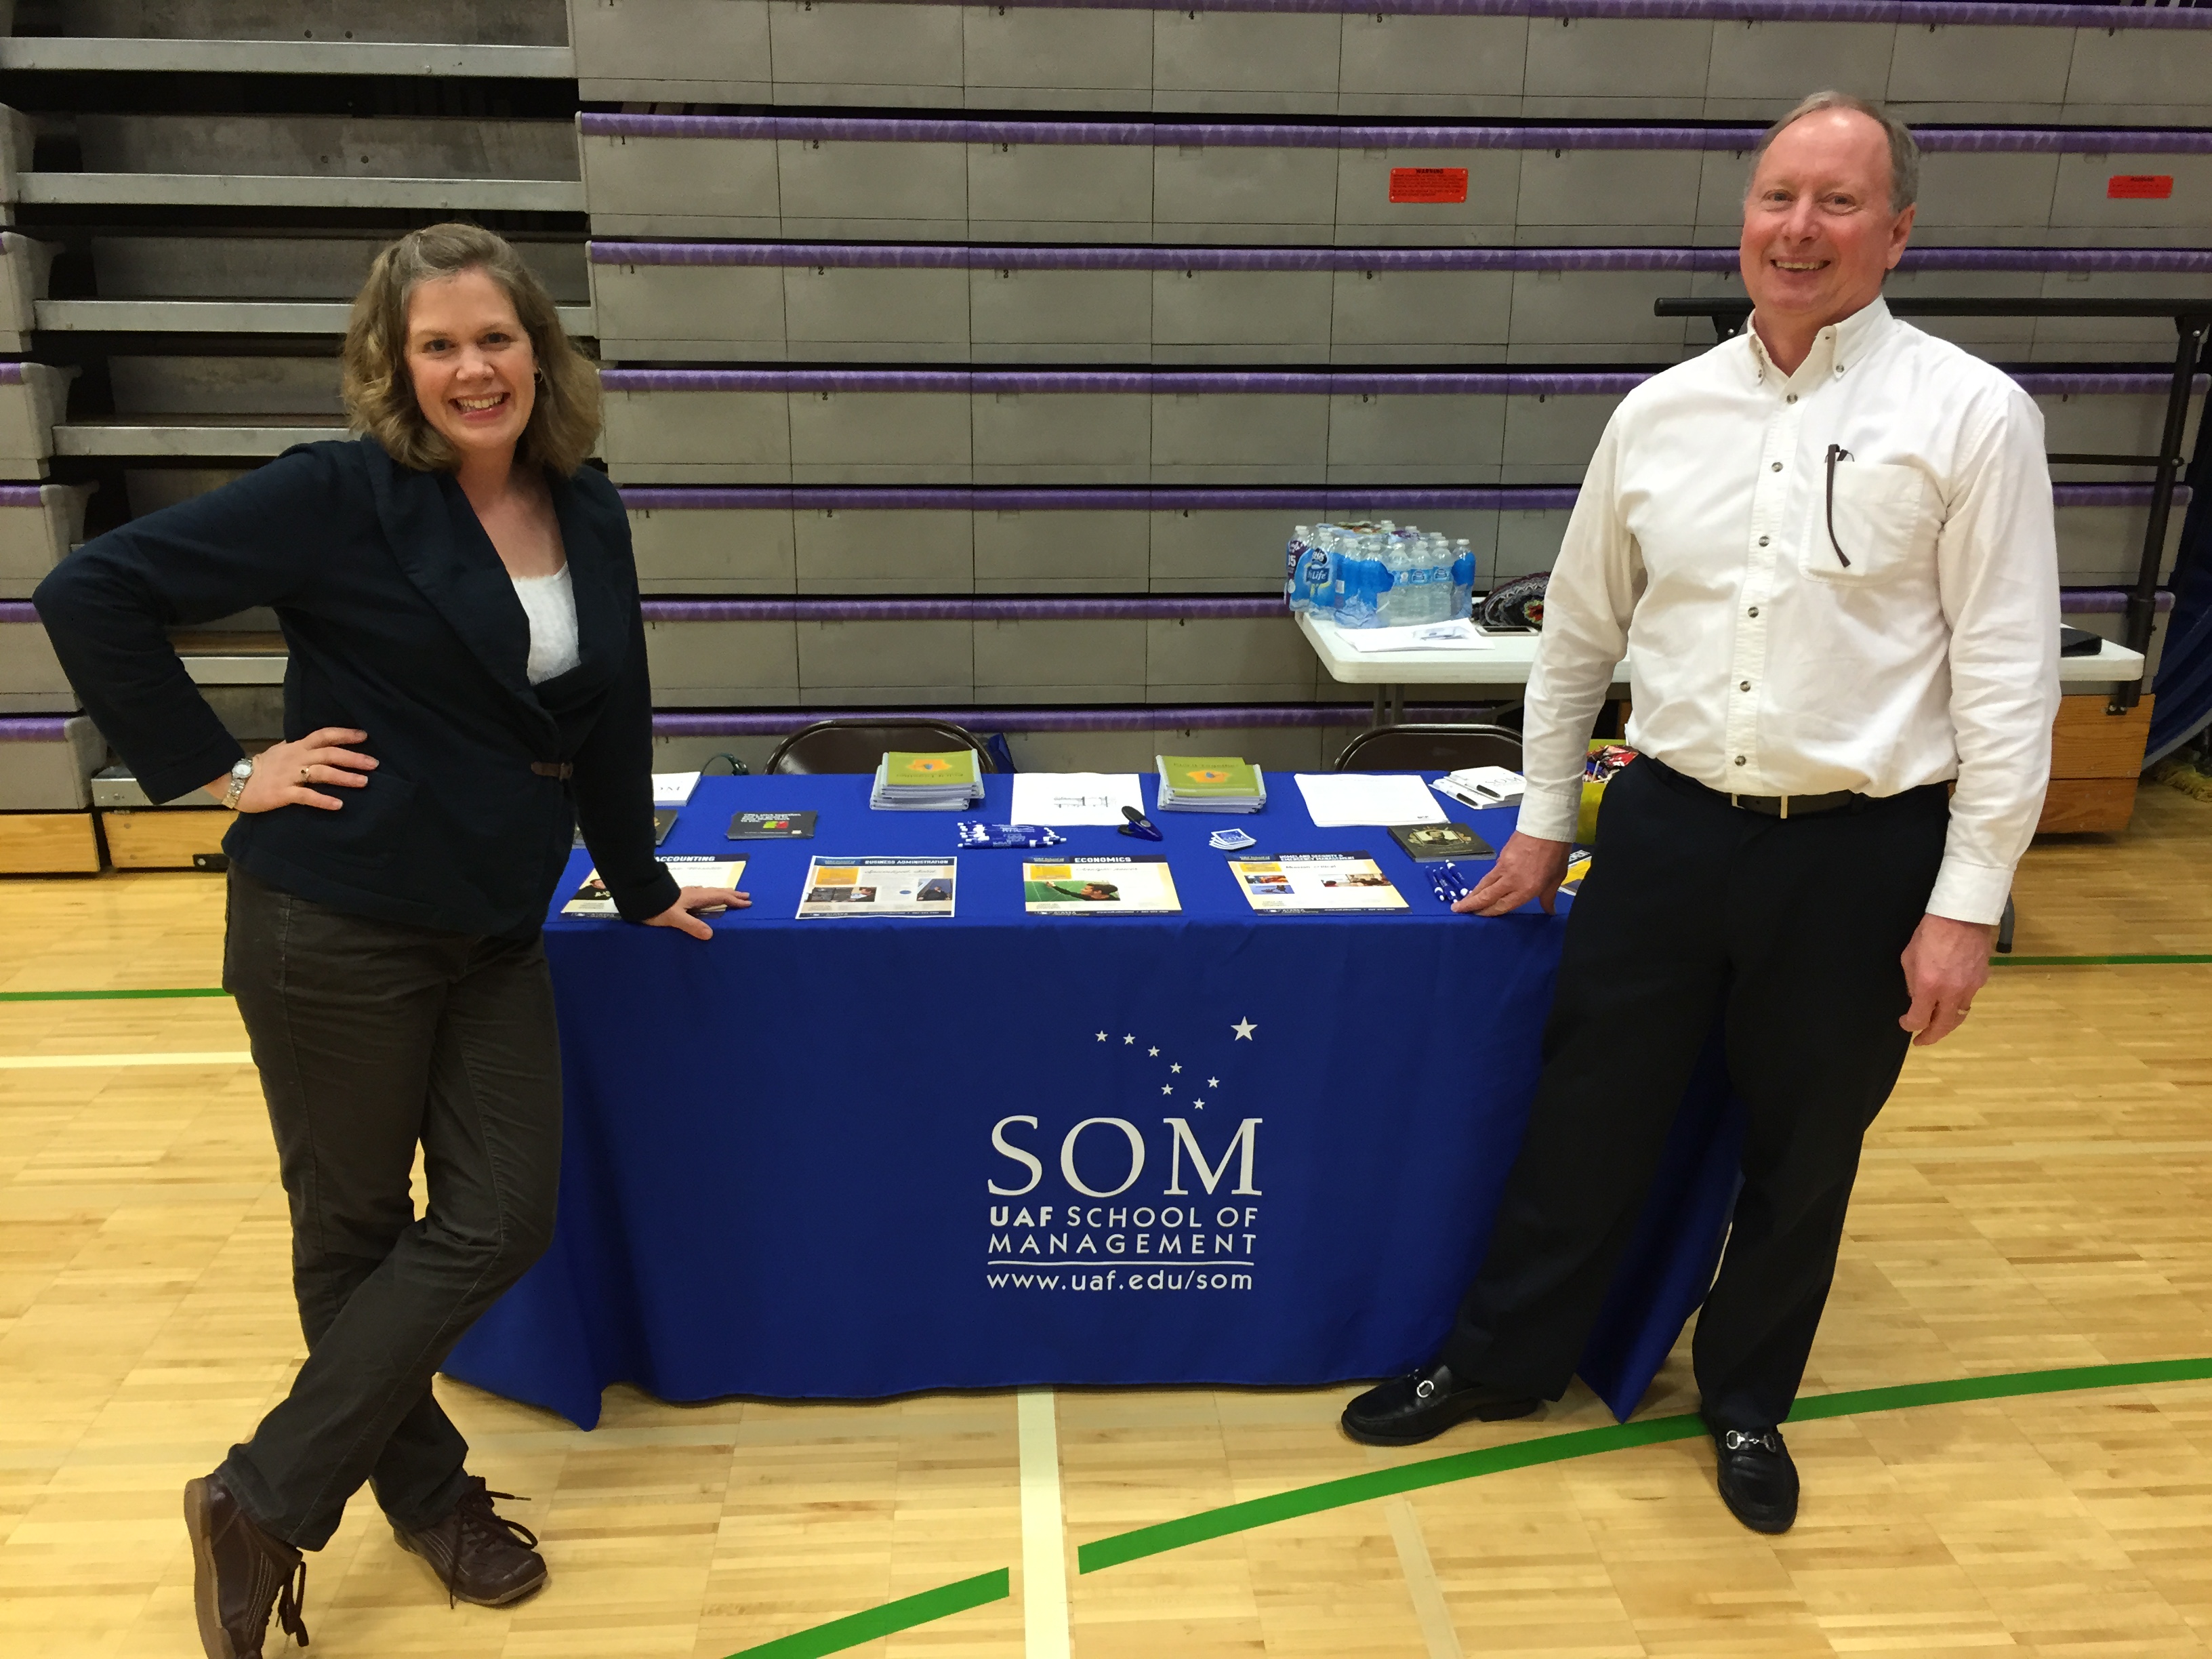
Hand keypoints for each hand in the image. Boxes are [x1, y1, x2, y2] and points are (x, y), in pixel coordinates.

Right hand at [203, 727, 375, 812]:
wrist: (234, 781)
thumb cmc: (261, 767)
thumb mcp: (281, 751)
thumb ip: (299, 745)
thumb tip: (318, 740)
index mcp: (296, 747)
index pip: (323, 735)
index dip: (344, 734)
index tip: (364, 736)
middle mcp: (296, 759)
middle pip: (328, 754)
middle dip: (352, 758)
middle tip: (373, 763)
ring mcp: (289, 776)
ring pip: (321, 773)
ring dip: (344, 777)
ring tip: (363, 782)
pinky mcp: (282, 793)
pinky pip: (305, 796)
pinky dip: (323, 800)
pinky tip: (338, 804)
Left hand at [643, 886, 751, 939]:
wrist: (638, 897)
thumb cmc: (657, 908)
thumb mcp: (675, 919)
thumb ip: (692, 926)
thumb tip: (710, 934)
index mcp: (695, 897)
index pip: (719, 897)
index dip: (734, 900)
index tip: (747, 903)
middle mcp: (693, 893)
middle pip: (717, 892)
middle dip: (732, 894)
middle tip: (745, 896)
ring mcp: (685, 893)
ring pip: (709, 892)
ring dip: (721, 893)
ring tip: (729, 895)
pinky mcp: (678, 896)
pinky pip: (701, 894)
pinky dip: (709, 895)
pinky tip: (704, 897)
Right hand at [1452, 831, 1572, 916]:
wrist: (1545, 827)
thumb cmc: (1555, 853)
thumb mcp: (1556, 878)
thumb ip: (1548, 896)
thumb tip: (1550, 910)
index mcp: (1525, 889)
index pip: (1502, 906)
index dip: (1488, 912)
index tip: (1478, 916)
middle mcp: (1510, 881)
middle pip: (1486, 896)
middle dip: (1470, 904)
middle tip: (1457, 910)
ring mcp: (1503, 868)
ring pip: (1484, 884)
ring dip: (1472, 893)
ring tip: (1462, 901)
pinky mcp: (1501, 857)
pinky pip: (1490, 874)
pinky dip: (1482, 882)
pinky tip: (1481, 885)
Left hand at [1898, 912, 1993, 1046]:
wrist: (1962, 916)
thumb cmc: (1930, 932)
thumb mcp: (1909, 957)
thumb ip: (1912, 982)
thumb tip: (1916, 998)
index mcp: (1929, 987)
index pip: (1920, 1019)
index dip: (1910, 1026)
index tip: (1905, 1024)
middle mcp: (1952, 992)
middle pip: (1944, 1026)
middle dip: (1932, 1037)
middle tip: (1922, 1041)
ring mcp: (1970, 987)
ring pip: (1959, 1014)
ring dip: (1947, 1023)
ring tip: (1938, 1026)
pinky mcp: (1982, 980)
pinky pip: (1969, 998)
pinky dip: (1958, 1004)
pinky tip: (1951, 1001)